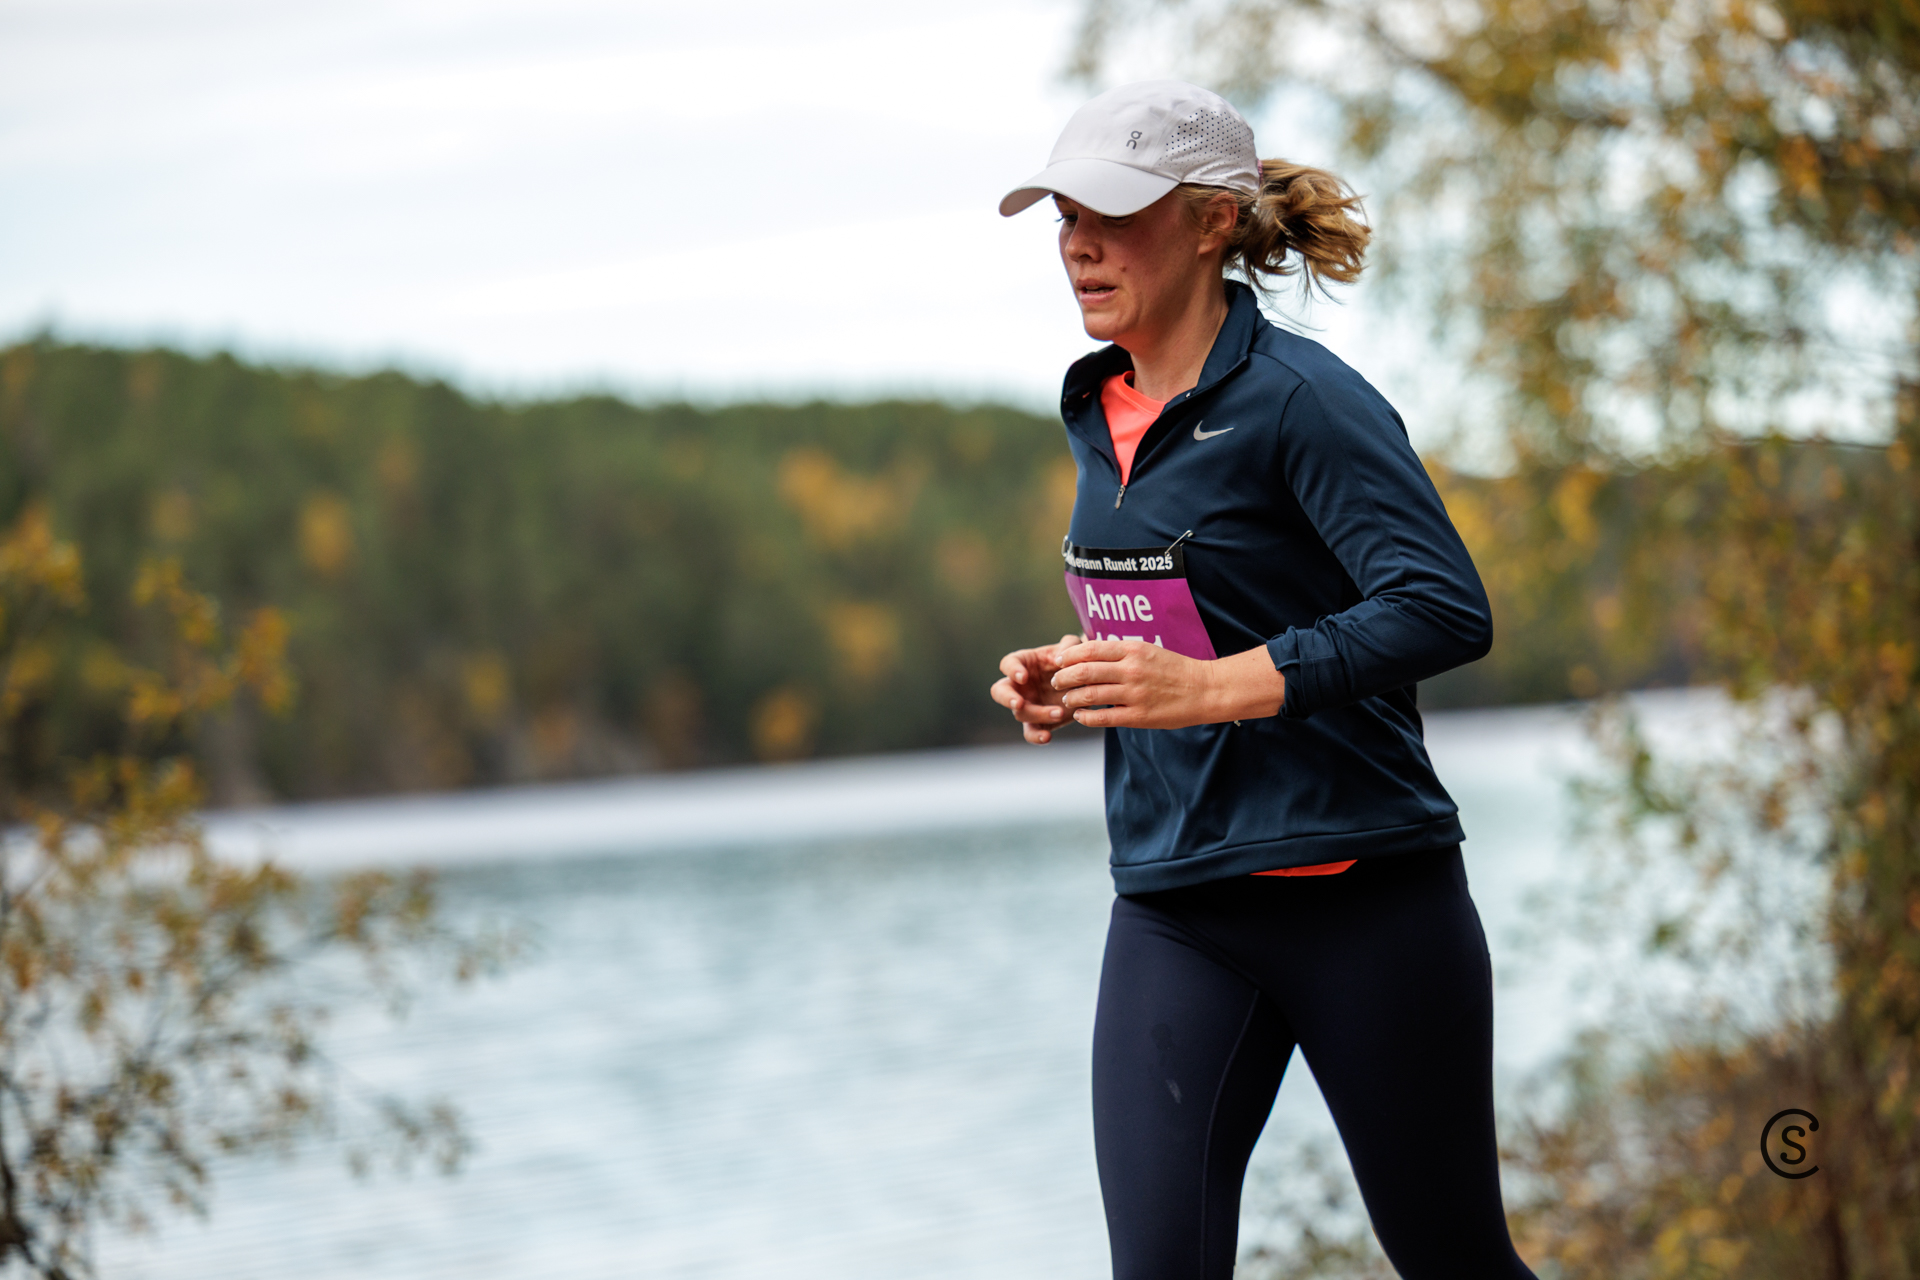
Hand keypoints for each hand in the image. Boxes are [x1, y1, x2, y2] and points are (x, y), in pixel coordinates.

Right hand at [989, 634, 1083, 743]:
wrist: (1083, 680)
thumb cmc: (1071, 659)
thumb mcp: (1073, 647)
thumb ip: (1069, 645)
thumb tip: (1062, 657)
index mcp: (1023, 663)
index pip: (1008, 664)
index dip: (1012, 670)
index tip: (1023, 676)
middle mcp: (1019, 685)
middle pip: (1000, 692)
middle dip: (1007, 698)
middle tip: (1018, 703)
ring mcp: (1027, 705)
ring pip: (1020, 714)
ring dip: (1037, 714)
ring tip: (1058, 712)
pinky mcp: (1038, 721)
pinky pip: (1031, 732)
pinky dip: (1036, 737)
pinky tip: (1047, 737)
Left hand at [1050, 640, 1287, 728]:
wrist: (1204, 690)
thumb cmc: (1174, 669)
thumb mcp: (1147, 650)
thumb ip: (1119, 652)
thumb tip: (1087, 651)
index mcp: (1133, 650)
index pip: (1089, 649)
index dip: (1068, 656)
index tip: (1058, 662)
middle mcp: (1131, 670)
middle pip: (1084, 672)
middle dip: (1063, 678)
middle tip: (1056, 683)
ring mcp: (1135, 694)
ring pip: (1090, 695)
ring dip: (1072, 698)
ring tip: (1067, 700)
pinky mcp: (1139, 716)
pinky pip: (1103, 717)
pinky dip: (1086, 717)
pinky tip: (1081, 716)